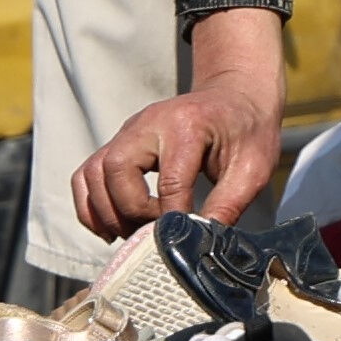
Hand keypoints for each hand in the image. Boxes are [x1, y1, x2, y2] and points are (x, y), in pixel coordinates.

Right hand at [73, 15, 285, 241]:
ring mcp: (129, 130)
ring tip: (131, 235)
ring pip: (94, 172)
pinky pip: (87, 173)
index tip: (181, 241)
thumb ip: (228, 205)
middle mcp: (149, 123)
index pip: (169, 181)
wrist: (236, 96)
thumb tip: (201, 244)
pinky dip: (90, 204)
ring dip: (105, 211)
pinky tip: (111, 227)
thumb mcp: (253, 168)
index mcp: (187, 126)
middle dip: (130, 211)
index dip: (171, 218)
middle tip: (153, 233)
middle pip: (116, 170)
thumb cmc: (247, 131)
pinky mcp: (119, 142)